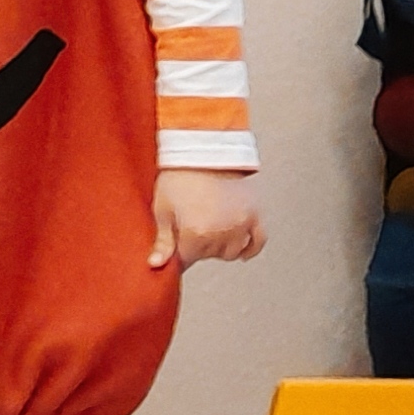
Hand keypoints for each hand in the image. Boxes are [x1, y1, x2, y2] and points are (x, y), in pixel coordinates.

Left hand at [150, 169, 265, 270]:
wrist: (203, 149)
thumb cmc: (179, 176)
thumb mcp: (163, 208)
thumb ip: (163, 240)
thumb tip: (155, 264)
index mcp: (196, 233)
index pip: (188, 259)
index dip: (180, 250)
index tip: (177, 243)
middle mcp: (221, 233)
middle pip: (210, 255)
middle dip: (199, 246)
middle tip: (192, 227)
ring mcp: (241, 225)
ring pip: (232, 252)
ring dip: (221, 246)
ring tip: (210, 229)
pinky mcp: (255, 215)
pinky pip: (258, 241)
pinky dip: (250, 248)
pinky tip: (241, 251)